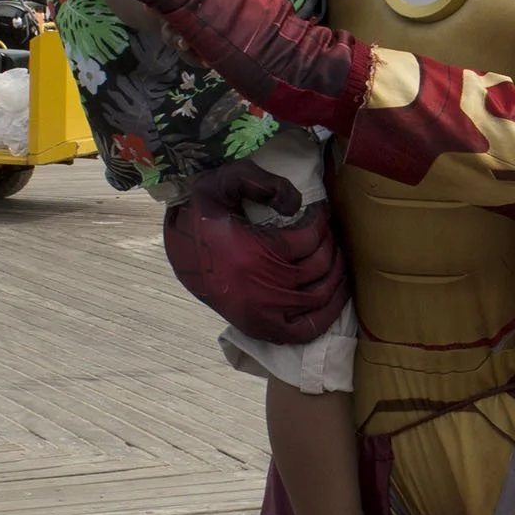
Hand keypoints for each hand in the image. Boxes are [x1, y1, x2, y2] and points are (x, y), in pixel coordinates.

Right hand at [162, 163, 351, 342]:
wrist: (178, 249)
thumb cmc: (203, 214)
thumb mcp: (224, 182)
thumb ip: (261, 182)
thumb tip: (297, 205)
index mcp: (254, 255)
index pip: (309, 238)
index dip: (321, 221)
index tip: (320, 211)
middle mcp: (261, 289)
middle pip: (319, 267)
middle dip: (331, 246)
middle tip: (329, 233)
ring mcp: (262, 314)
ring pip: (319, 298)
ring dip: (336, 277)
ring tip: (336, 258)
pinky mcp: (259, 328)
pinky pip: (304, 332)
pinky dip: (326, 316)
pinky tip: (336, 296)